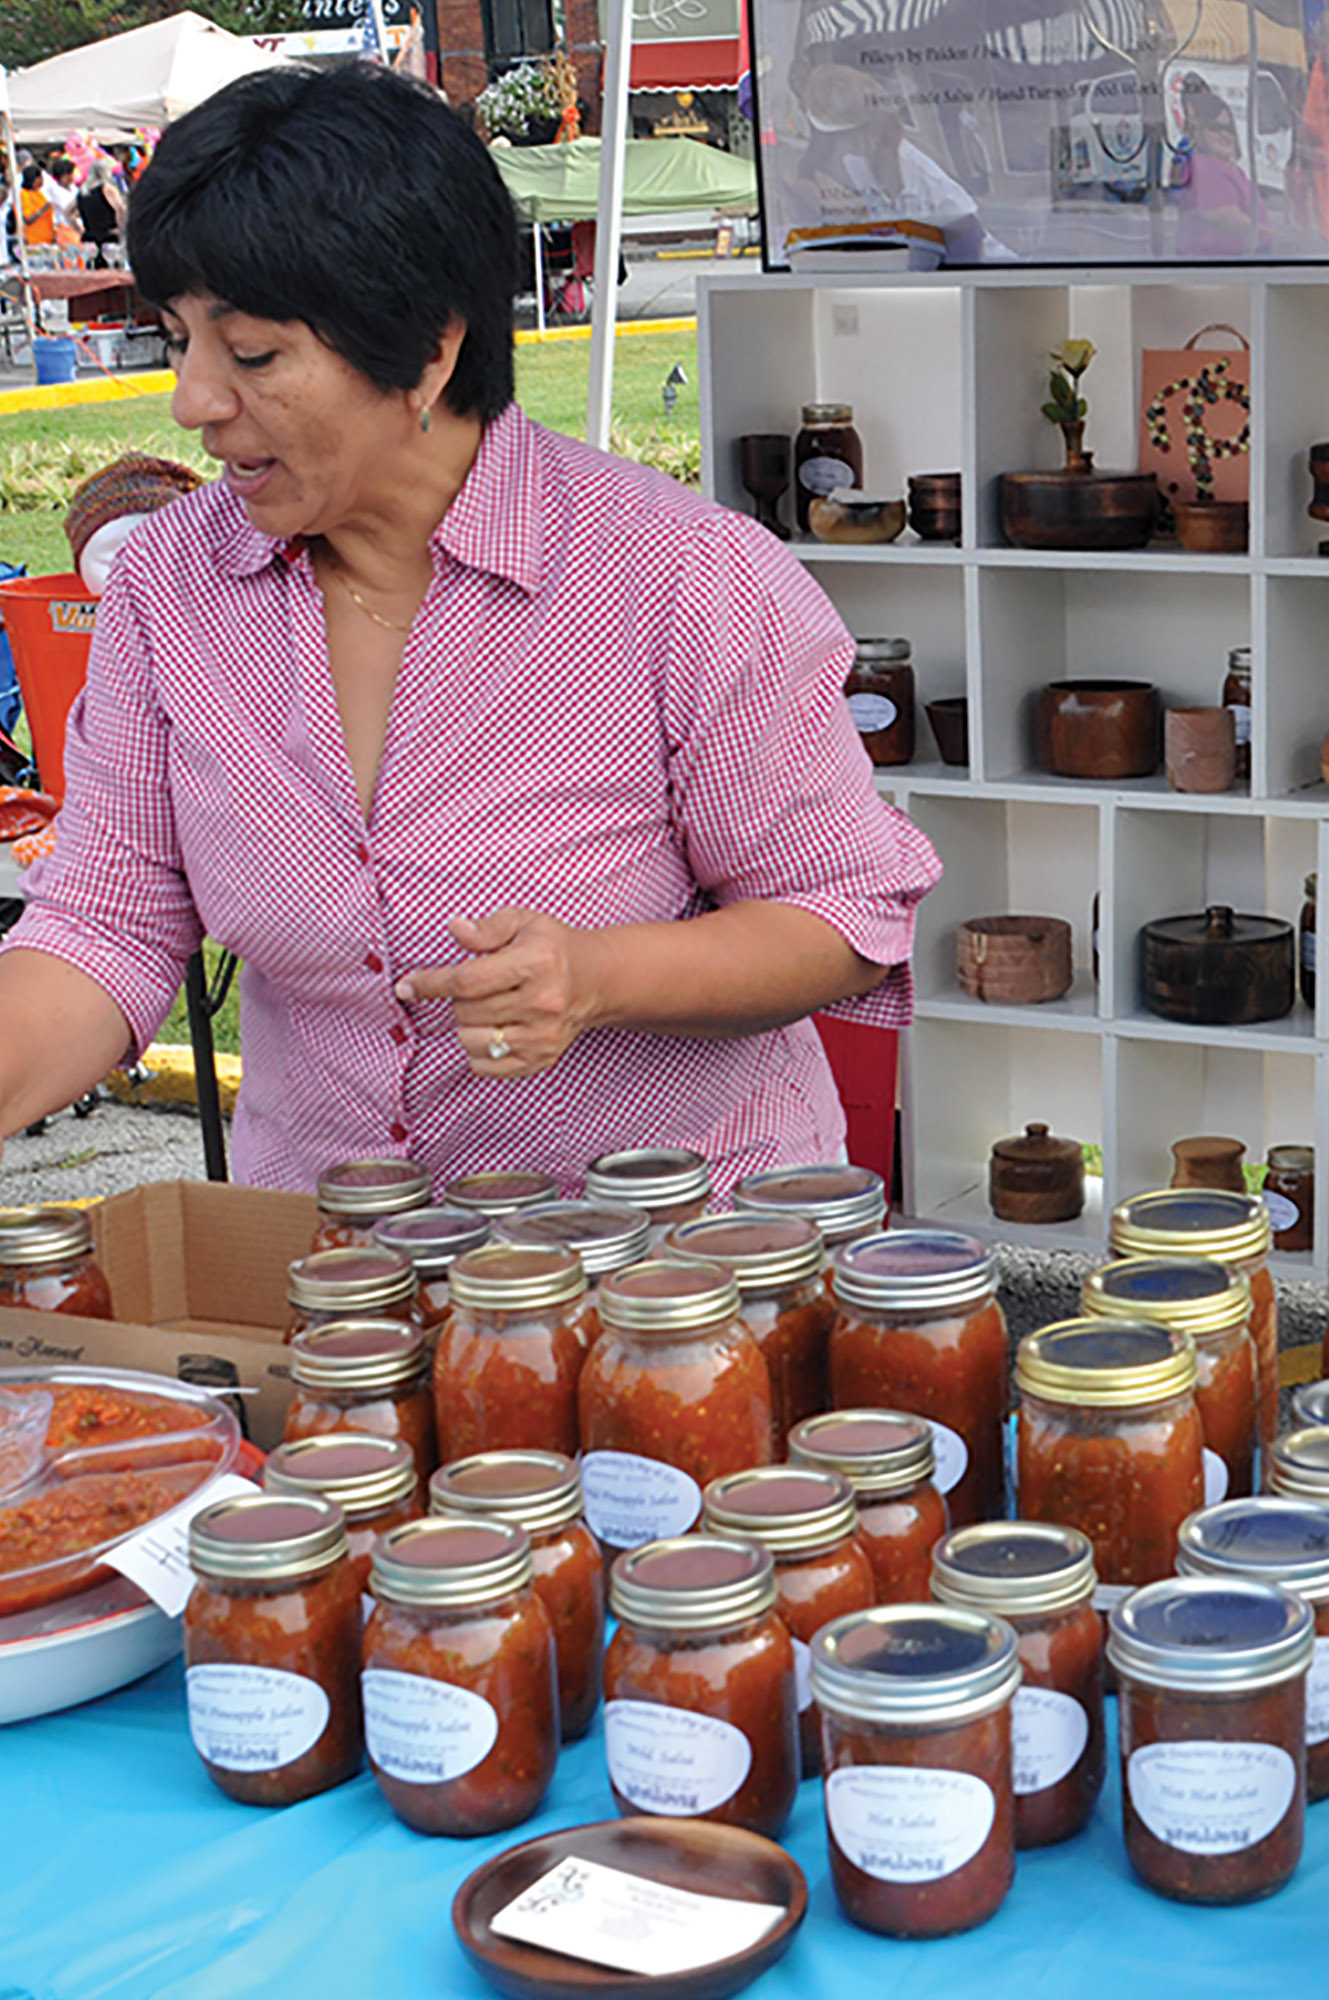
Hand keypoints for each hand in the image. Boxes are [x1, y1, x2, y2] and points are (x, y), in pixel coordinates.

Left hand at [395, 909, 599, 1078]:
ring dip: (466, 1025)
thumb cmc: (551, 948)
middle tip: (474, 987)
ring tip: (485, 1008)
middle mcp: (542, 1002)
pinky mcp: (541, 1059)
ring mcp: (543, 1036)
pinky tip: (491, 1029)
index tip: (406, 986)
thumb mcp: (522, 921)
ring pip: (471, 1041)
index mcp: (535, 963)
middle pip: (466, 1011)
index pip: (467, 981)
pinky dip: (477, 1050)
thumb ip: (487, 927)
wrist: (594, 980)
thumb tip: (456, 929)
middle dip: (456, 999)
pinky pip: (486, 1067)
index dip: (429, 984)